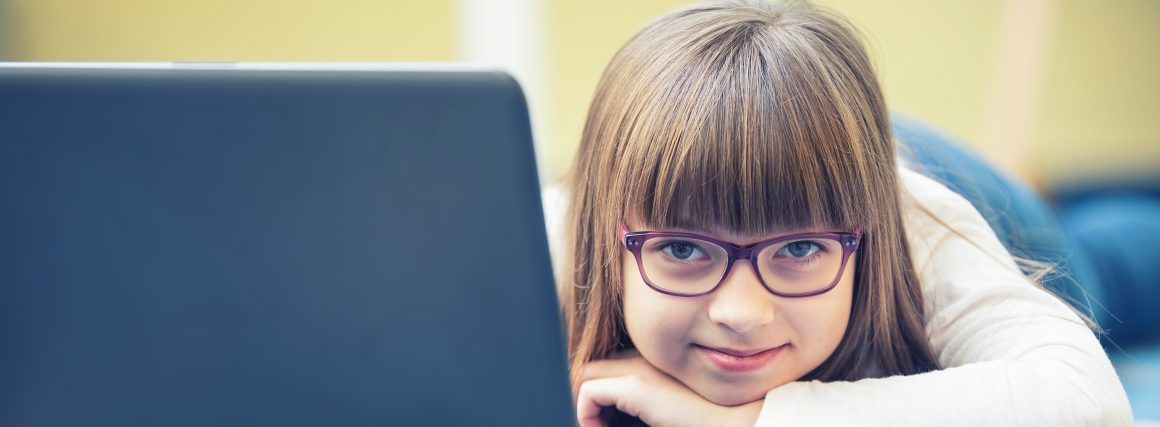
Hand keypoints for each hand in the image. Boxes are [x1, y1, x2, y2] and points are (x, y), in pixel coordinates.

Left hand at [575, 350, 762, 426]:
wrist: (737, 422)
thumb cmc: (704, 420)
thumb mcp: (664, 409)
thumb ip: (642, 405)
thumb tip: (609, 416)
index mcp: (650, 361)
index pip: (602, 367)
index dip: (593, 394)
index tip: (601, 421)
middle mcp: (642, 357)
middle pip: (589, 368)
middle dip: (584, 398)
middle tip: (594, 424)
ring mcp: (639, 368)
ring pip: (582, 377)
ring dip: (584, 407)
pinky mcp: (636, 385)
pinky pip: (587, 394)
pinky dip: (586, 415)